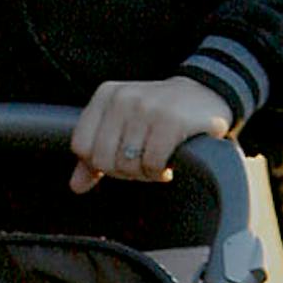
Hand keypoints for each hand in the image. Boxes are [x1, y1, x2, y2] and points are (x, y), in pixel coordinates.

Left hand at [69, 74, 231, 194]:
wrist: (207, 96)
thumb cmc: (159, 116)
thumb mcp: (123, 127)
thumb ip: (95, 155)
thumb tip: (76, 186)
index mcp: (106, 95)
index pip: (82, 146)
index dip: (100, 163)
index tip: (120, 158)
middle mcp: (124, 98)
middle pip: (102, 159)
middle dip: (123, 171)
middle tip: (142, 163)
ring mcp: (148, 107)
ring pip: (127, 164)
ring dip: (144, 173)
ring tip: (157, 161)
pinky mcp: (171, 121)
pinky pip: (151, 164)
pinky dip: (159, 172)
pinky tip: (168, 163)